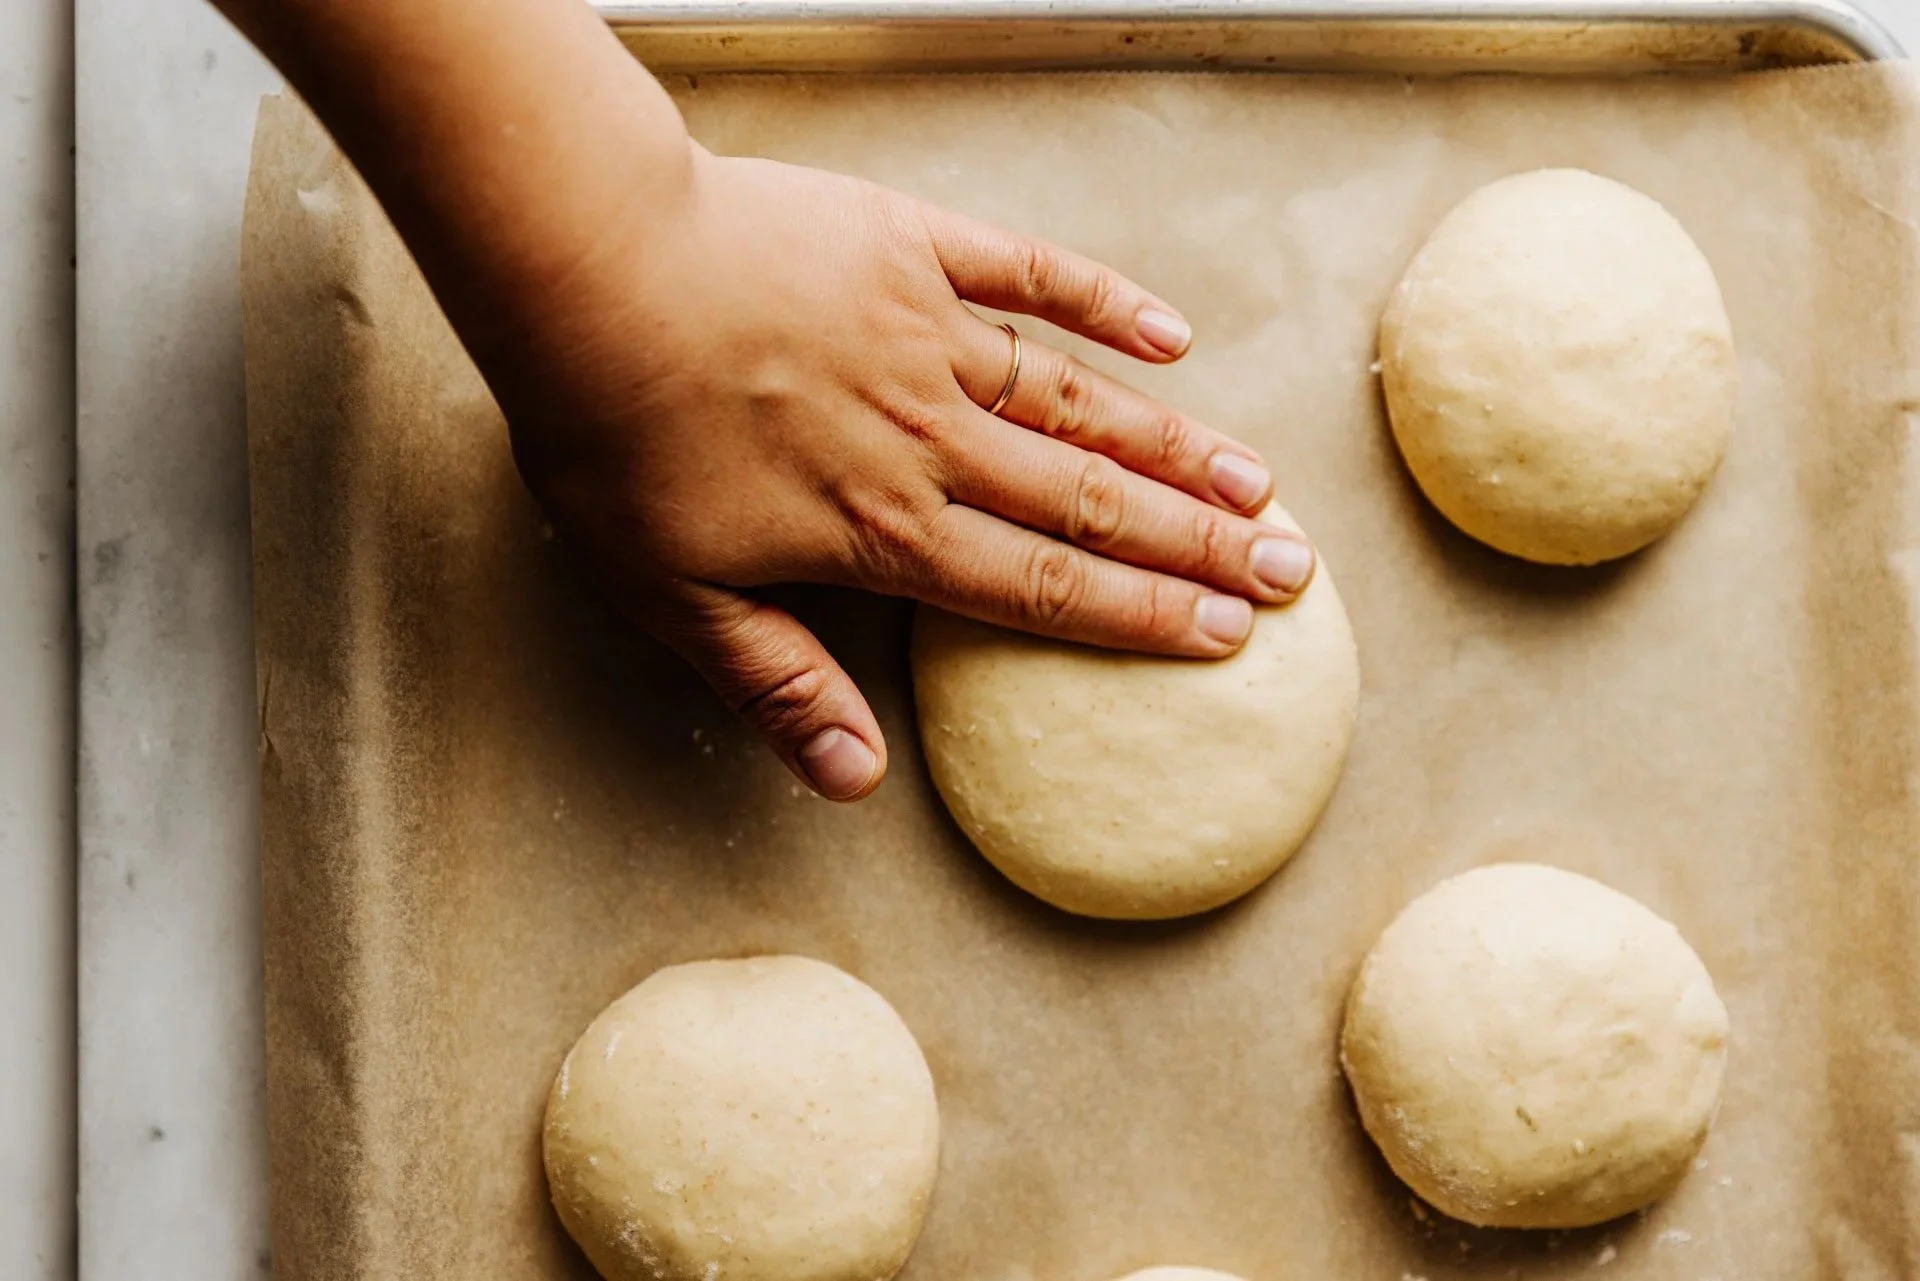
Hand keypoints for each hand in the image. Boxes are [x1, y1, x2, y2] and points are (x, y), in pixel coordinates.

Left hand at [499, 148, 1316, 801]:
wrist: (585, 266)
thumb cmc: (612, 432)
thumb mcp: (670, 592)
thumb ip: (774, 681)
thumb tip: (854, 781)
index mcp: (883, 530)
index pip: (1042, 588)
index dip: (1143, 617)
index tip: (1227, 636)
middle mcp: (932, 439)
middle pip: (1092, 500)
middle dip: (1199, 543)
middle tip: (1293, 566)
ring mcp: (931, 335)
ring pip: (1080, 403)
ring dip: (1176, 443)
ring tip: (1260, 478)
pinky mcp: (911, 248)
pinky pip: (1029, 273)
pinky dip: (1103, 303)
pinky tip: (1169, 335)